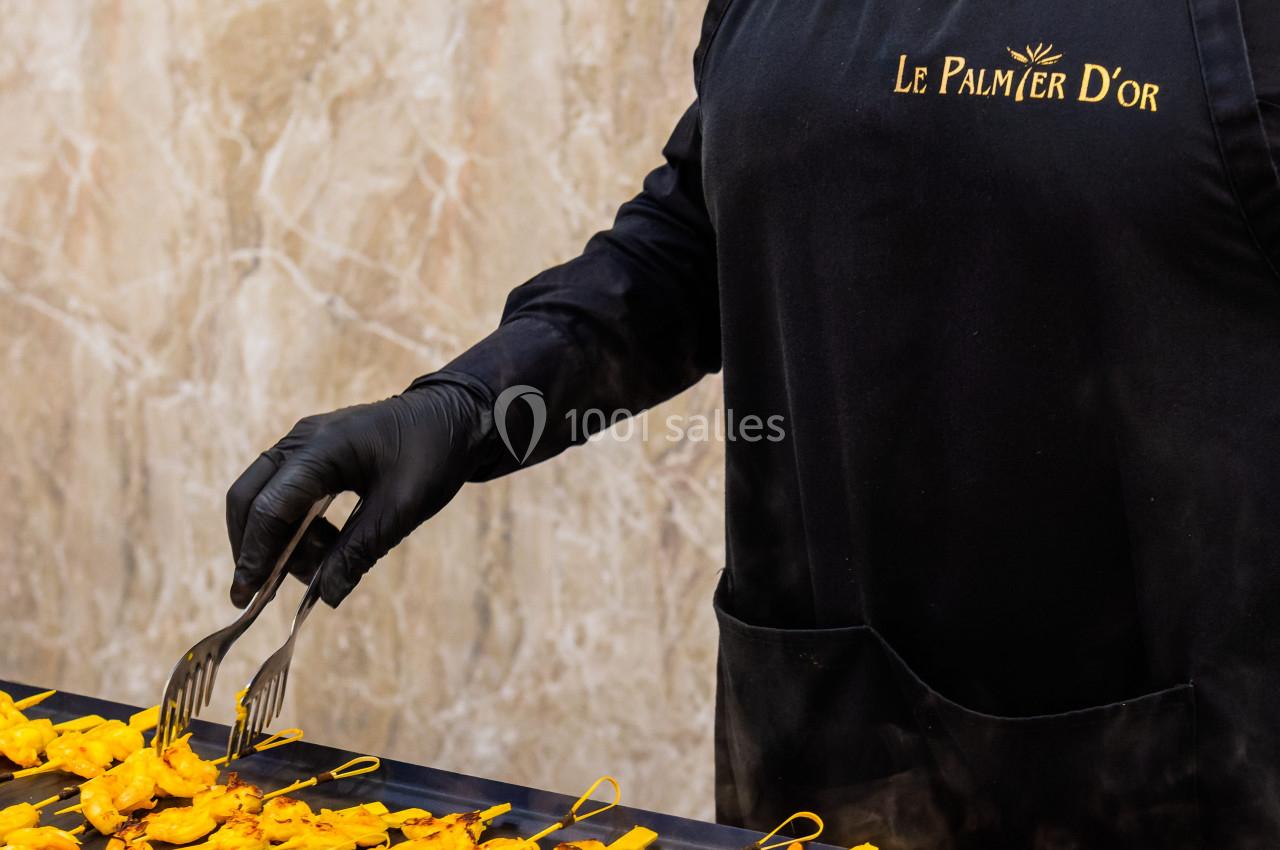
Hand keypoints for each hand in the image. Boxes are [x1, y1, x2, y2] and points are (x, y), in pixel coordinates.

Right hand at [226, 378, 492, 607]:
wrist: (456, 418)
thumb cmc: (434, 454)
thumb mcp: (402, 508)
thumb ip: (360, 551)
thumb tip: (326, 596)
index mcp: (322, 447)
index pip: (270, 506)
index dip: (256, 553)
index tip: (248, 595)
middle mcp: (302, 441)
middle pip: (249, 498)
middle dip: (251, 547)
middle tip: (258, 593)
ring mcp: (305, 444)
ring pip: (263, 496)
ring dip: (279, 539)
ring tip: (318, 568)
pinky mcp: (314, 455)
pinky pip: (286, 492)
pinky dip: (294, 525)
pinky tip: (326, 547)